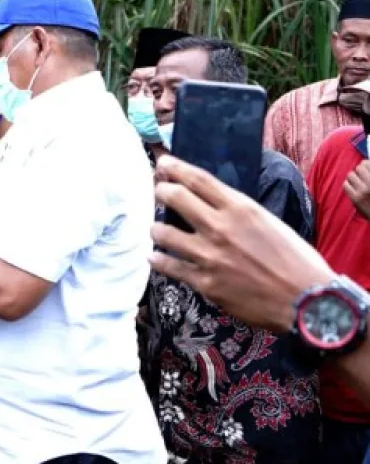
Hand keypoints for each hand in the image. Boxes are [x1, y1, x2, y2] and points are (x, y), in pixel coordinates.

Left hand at [150, 155, 334, 333]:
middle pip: (175, 198)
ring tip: (158, 230)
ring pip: (163, 233)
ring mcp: (209, 255)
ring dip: (156, 229)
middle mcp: (220, 228)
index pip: (199, 179)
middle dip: (161, 191)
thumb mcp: (268, 223)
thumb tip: (214, 204)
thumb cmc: (295, 260)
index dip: (176, 167)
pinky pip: (168, 266)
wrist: (307, 301)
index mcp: (240, 209)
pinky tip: (156, 257)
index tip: (163, 162)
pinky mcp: (204, 282)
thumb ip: (239, 212)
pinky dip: (158, 260)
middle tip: (159, 192)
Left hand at [344, 160, 369, 220]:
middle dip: (360, 171)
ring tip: (358, 183)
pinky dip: (348, 185)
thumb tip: (363, 162)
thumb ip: (369, 174)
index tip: (366, 167)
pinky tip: (353, 189)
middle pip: (359, 167)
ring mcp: (364, 191)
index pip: (367, 163)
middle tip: (362, 176)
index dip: (366, 164)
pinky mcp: (356, 198)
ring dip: (353, 178)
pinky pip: (346, 184)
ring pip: (351, 175)